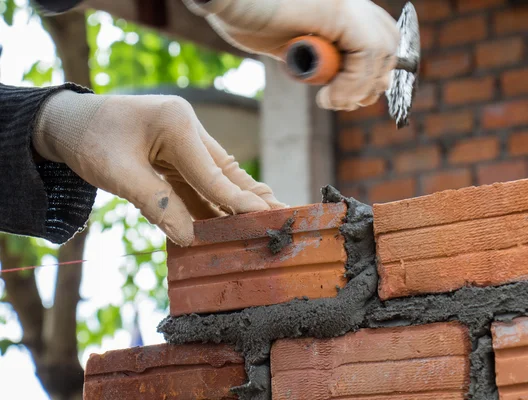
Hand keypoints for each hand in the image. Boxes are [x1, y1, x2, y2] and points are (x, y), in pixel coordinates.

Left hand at [33, 90, 285, 245]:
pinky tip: (231, 220)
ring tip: (268, 220)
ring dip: (239, 201)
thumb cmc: (88, 140)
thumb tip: (190, 238)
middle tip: (284, 215)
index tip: (266, 217)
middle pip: (227, 171)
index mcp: (177, 124)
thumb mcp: (118, 173)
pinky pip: (200, 184)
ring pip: (219, 178)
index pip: (213, 172)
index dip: (238, 200)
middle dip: (254, 196)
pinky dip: (214, 203)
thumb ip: (157, 204)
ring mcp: (185, 143)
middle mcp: (188, 130)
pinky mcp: (177, 156)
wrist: (67, 123)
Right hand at [184, 0, 399, 110]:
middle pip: (389, 44)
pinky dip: (351, 84)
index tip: (351, 96)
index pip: (382, 38)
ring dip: (358, 88)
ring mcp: (347, 3)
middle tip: (341, 102)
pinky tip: (327, 96)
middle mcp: (351, 1)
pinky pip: (365, 54)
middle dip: (372, 83)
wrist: (226, 0)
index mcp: (343, 7)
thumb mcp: (295, 48)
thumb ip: (320, 60)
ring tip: (329, 101)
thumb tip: (345, 86)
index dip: (375, 71)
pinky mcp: (337, 10)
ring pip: (380, 52)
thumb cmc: (248, 18)